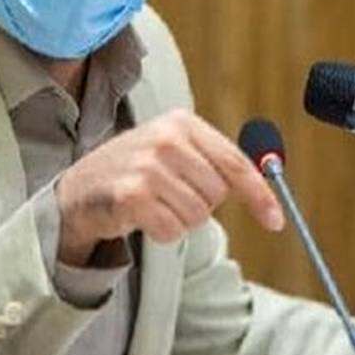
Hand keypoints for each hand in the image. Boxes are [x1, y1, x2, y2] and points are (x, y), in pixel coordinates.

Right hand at [54, 109, 284, 264]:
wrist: (79, 188)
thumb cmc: (137, 171)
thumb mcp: (176, 151)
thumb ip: (217, 161)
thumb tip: (267, 181)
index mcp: (182, 122)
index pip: (236, 163)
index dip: (259, 196)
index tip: (275, 221)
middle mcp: (166, 139)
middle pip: (218, 194)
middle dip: (201, 204)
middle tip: (171, 195)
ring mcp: (148, 166)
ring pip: (197, 215)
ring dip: (180, 220)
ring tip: (154, 204)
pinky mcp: (132, 195)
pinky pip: (173, 231)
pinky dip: (162, 232)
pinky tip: (141, 217)